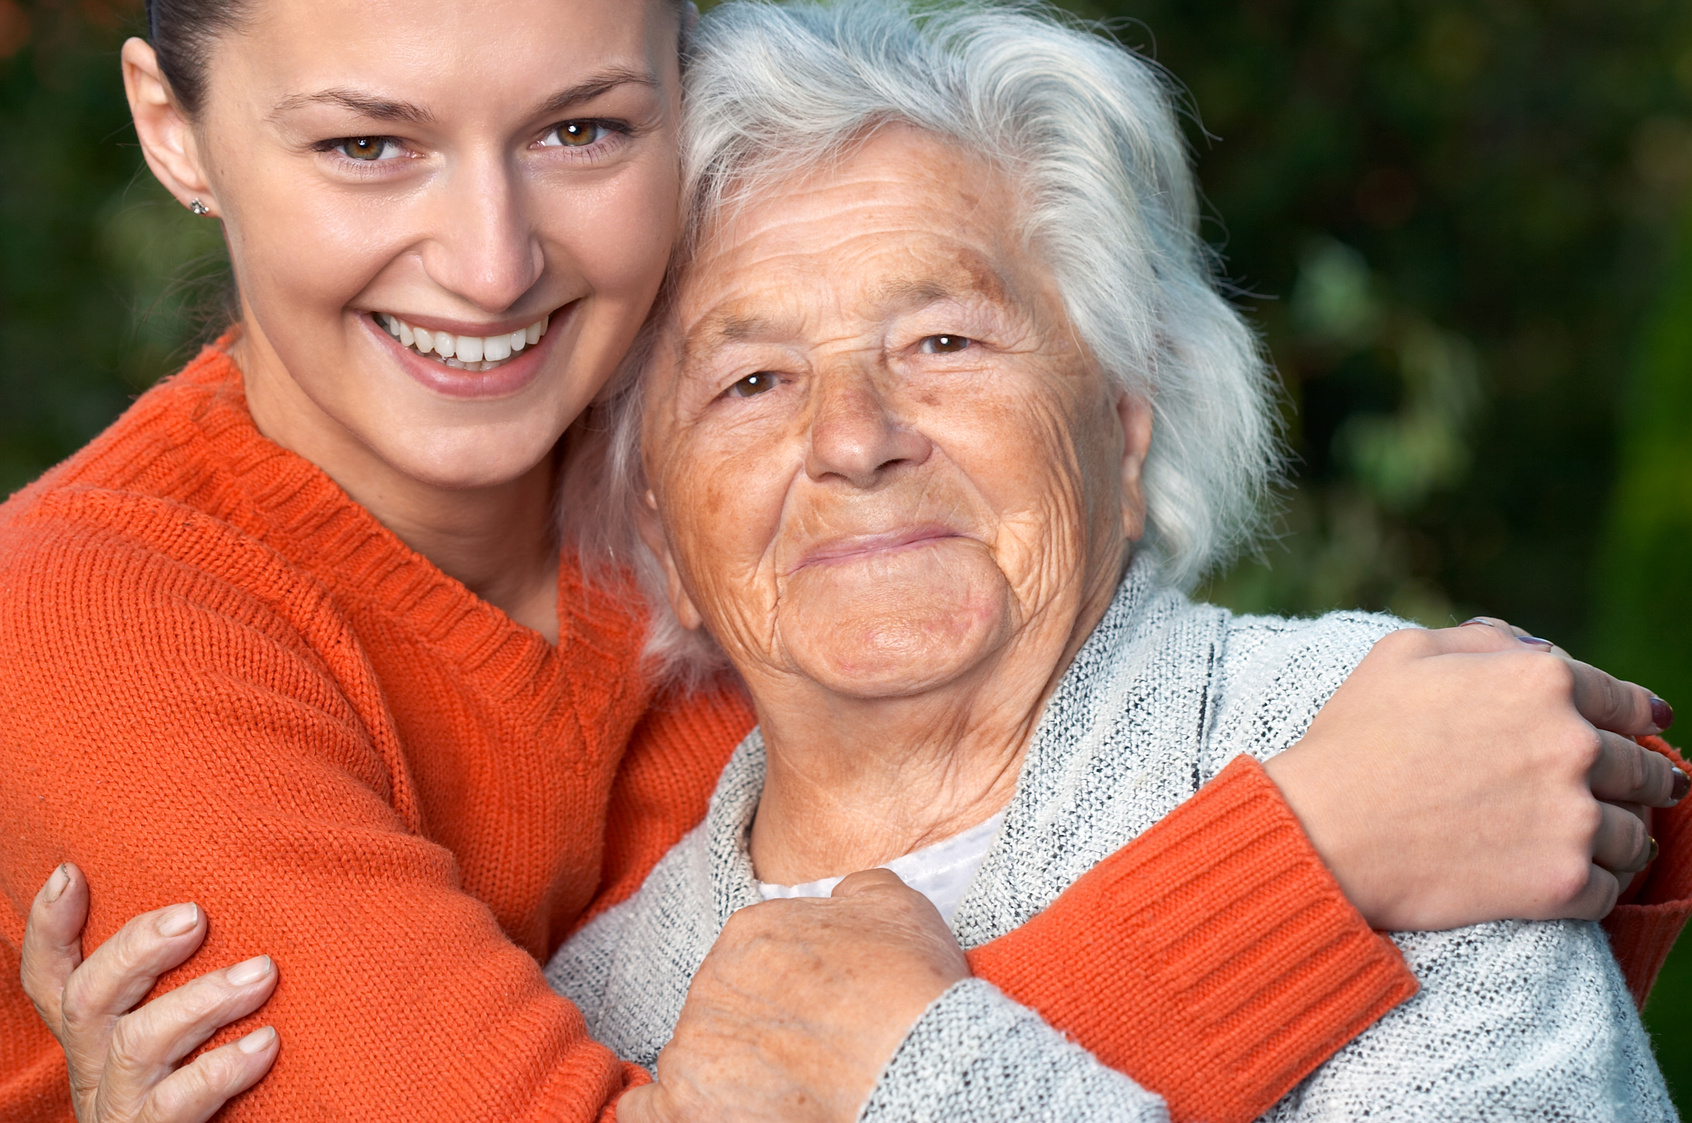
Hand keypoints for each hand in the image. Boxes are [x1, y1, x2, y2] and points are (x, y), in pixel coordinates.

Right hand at [19, 863, 279, 1122]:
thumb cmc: (197, 1085)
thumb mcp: (173, 1031)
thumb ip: (180, 976)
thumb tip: (217, 901)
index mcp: (95, 1036)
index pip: (53, 978)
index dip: (49, 929)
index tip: (71, 873)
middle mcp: (96, 1069)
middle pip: (87, 1000)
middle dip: (137, 949)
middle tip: (195, 916)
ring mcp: (121, 1107)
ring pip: (136, 1043)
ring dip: (201, 1001)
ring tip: (262, 973)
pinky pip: (175, 1104)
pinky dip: (220, 1069)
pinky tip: (265, 1041)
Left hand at [618, 869, 968, 1122]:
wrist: (913, 1062)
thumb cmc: (910, 989)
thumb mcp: (896, 908)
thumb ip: (856, 892)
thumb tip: (842, 897)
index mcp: (750, 932)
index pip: (748, 963)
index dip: (781, 994)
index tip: (811, 1017)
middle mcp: (711, 980)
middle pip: (719, 1010)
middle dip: (754, 1033)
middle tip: (802, 1059)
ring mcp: (693, 1044)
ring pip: (691, 1059)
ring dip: (721, 1075)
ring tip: (775, 1094)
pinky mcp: (684, 1106)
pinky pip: (642, 1112)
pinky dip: (661, 1115)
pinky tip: (694, 1114)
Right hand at [1264, 621, 1682, 930]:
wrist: (1324, 832)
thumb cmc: (1354, 738)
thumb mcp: (1403, 653)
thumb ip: (1483, 640)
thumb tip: (1533, 648)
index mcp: (1540, 681)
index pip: (1625, 699)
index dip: (1639, 714)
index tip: (1650, 728)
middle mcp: (1573, 744)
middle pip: (1642, 767)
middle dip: (1645, 778)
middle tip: (1647, 790)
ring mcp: (1573, 818)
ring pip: (1634, 833)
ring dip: (1620, 836)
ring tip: (1602, 842)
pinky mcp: (1562, 884)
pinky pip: (1611, 890)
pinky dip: (1597, 887)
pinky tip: (1573, 879)